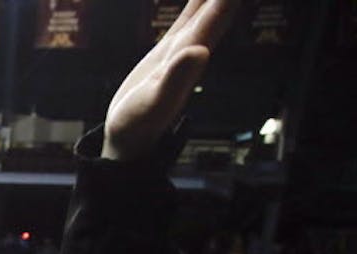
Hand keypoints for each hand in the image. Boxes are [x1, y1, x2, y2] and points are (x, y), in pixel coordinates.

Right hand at [103, 0, 237, 160]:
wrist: (130, 137)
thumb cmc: (140, 125)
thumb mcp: (155, 102)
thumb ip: (177, 77)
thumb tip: (201, 50)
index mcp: (192, 56)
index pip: (216, 17)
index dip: (226, 1)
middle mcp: (194, 49)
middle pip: (216, 9)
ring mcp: (182, 49)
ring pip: (205, 11)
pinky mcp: (168, 52)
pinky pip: (186, 19)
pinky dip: (196, 4)